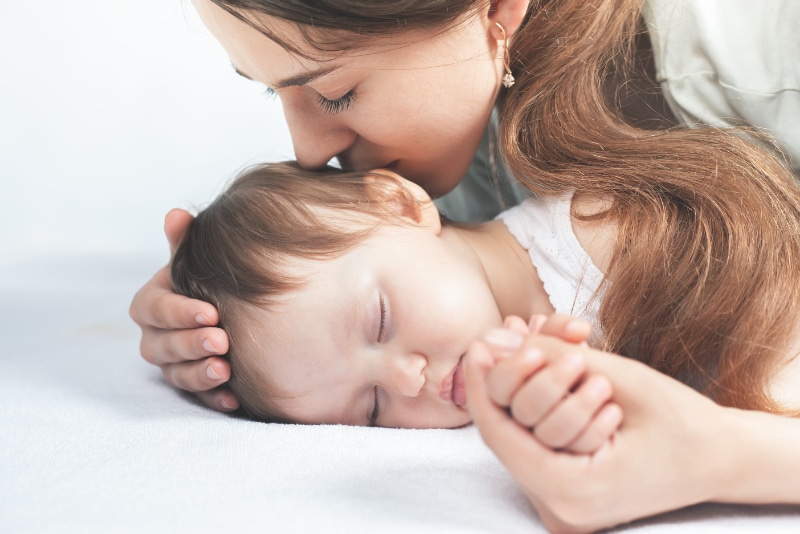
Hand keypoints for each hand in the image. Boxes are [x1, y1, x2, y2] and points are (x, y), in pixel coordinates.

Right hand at [129, 208, 238, 411]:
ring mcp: (174, 365)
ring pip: (177, 374)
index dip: (178, 312)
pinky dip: (215, 398)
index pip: (153, 309)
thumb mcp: (198, 264)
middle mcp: (157, 337)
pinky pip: (200, 398)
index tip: (211, 312)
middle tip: (222, 341)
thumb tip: (176, 214)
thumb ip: (186, 244)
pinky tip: (235, 397)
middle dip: (191, 344)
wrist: (238, 307)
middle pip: (162, 346)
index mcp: (153, 304)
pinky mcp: (197, 386)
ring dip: (200, 374)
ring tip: (226, 369)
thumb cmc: (210, 282)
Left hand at [466, 329, 728, 532]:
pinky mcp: (570, 496)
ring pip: (517, 443)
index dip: (482, 386)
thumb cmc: (684, 421)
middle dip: (502, 385)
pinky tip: (539, 380)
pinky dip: (534, 414)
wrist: (723, 458)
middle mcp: (562, 510)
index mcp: (574, 491)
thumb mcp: (619, 376)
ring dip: (518, 397)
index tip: (477, 344)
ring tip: (528, 352)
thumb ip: (554, 357)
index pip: (501, 436)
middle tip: (505, 339)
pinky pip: (534, 450)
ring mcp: (565, 508)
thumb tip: (496, 340)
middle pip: (505, 440)